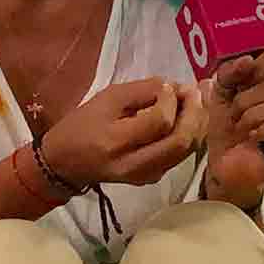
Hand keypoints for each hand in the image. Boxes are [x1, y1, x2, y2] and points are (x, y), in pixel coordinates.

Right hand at [42, 78, 206, 188]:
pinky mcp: (153, 178)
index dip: (172, 101)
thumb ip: (143, 90)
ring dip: (197, 123)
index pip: (159, 122)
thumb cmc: (83, 125)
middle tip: (196, 91)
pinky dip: (190, 134)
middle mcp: (134, 165)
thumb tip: (175, 87)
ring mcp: (146, 176)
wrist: (65, 163)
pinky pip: (181, 156)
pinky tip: (188, 117)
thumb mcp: (107, 99)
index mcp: (116, 142)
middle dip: (195, 113)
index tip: (171, 86)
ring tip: (195, 101)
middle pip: (181, 141)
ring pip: (187, 150)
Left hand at [204, 47, 263, 206]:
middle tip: (235, 115)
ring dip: (256, 116)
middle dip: (248, 100)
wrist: (227, 162)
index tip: (240, 84)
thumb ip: (229, 73)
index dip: (257, 67)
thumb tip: (247, 61)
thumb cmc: (228, 127)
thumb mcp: (220, 94)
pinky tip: (256, 137)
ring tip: (243, 128)